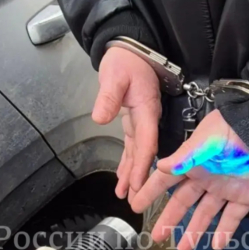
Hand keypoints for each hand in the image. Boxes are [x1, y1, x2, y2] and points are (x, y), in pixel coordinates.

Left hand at [94, 47, 160, 198]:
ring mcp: (142, 121)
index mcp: (147, 109)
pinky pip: (134, 146)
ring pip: (139, 152)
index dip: (142, 164)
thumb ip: (108, 97)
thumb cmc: (125, 61)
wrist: (129, 50)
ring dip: (132, 174)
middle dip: (139, 177)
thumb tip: (100, 117)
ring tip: (126, 194)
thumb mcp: (114, 75)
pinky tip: (123, 177)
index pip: (146, 142)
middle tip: (134, 199)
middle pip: (144, 153)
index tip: (137, 183)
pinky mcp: (135, 121)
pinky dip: (128, 162)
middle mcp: (148, 119)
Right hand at [131, 110, 248, 249]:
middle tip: (157, 236)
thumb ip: (185, 157)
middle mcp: (206, 176)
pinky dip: (226, 232)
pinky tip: (216, 245)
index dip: (150, 192)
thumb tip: (159, 167)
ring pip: (206, 214)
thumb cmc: (237, 131)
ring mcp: (226, 188)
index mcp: (193, 161)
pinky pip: (233, 217)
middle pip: (183, 202)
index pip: (166, 180)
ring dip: (194, 231)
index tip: (135, 205)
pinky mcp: (246, 197)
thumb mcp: (208, 141)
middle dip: (169, 219)